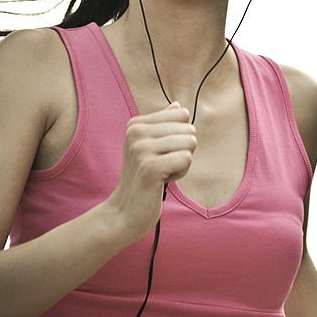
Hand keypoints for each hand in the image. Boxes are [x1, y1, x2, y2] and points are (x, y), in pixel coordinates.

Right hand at [105, 101, 196, 241]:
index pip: (182, 114)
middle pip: (189, 129)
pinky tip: (163, 181)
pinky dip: (181, 173)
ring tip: (163, 173)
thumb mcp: (151, 147)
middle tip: (163, 166)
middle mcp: (136, 132)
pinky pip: (186, 159)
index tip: (163, 152)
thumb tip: (178, 105)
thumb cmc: (144, 178)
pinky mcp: (150, 167)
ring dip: (183, 163)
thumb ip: (164, 126)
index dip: (180, 136)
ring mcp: (141, 149)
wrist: (126, 211)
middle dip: (184, 150)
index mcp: (136, 124)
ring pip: (190, 143)